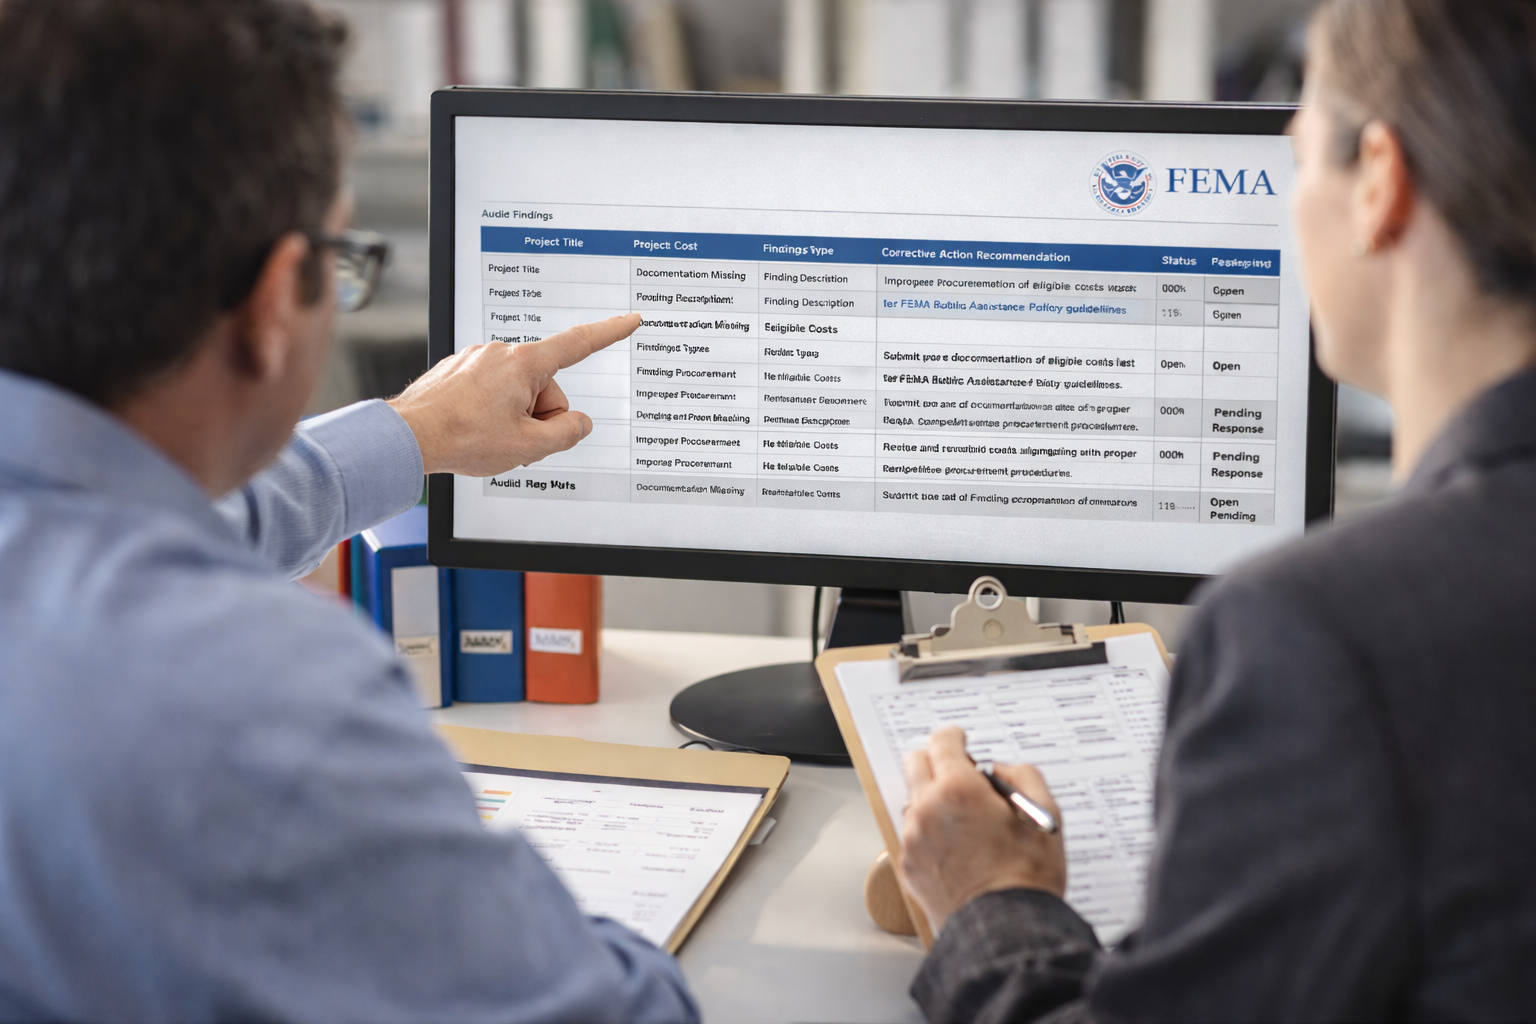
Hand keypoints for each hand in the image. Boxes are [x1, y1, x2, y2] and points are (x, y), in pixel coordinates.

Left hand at [387, 314, 639, 475]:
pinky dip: (489, 410)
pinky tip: (472, 427)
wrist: (408, 437)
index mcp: (524, 364)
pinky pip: (490, 390)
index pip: (579, 344)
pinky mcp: (458, 370)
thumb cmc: (462, 438)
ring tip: (487, 435)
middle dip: (539, 415)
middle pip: (544, 386)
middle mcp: (500, 353)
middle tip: (516, 439)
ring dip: (513, 415)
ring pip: (516, 391)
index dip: (610, 332)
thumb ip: (567, 434)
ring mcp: (476, 360)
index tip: (630, 319)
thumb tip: (578, 423)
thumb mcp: (529, 446)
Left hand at [897, 726, 1066, 933]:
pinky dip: (930, 833)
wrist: (1006, 927)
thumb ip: (1021, 776)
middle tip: (961, 776)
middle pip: (916, 763)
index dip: (954, 737)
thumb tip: (1000, 771)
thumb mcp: (1043, 814)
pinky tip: (957, 849)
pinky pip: (913, 834)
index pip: (941, 741)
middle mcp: (927, 809)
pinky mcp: (908, 865)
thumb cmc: (1027, 876)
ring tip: (965, 822)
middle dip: (937, 762)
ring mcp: (913, 838)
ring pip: (914, 800)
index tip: (961, 740)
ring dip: (933, 800)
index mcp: (958, 789)